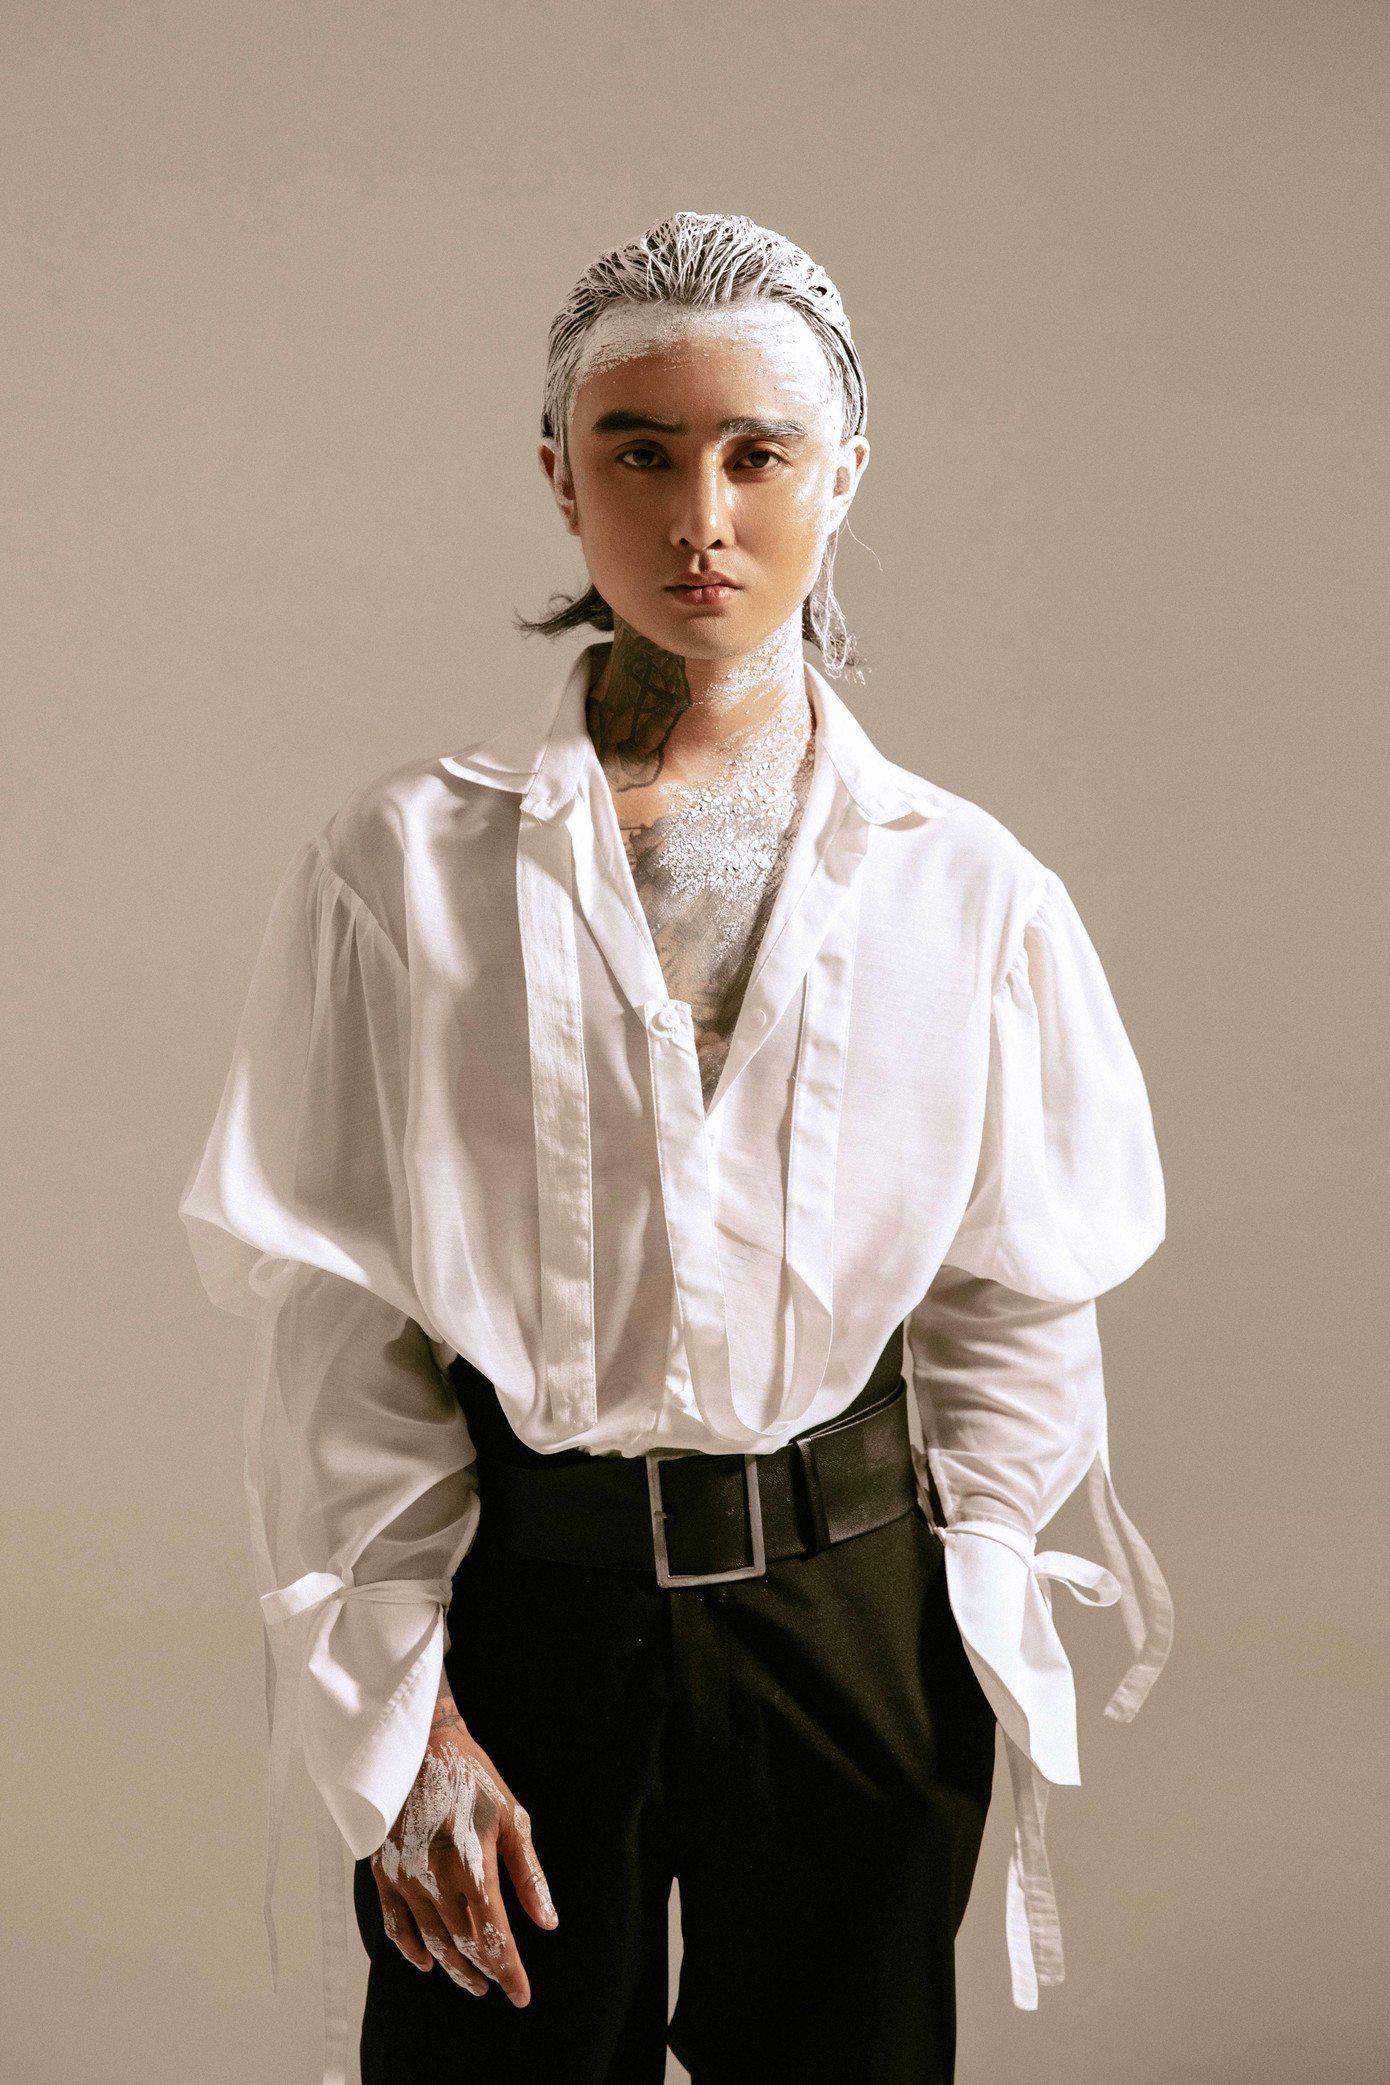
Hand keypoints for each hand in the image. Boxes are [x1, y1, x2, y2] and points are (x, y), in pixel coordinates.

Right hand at [370, 1687, 557, 2004]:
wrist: (418, 1746)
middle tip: (502, 1986)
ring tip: (474, 1982)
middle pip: (463, 1944)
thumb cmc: (472, 1778)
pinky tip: (427, 1962)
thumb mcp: (512, 1818)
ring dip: (454, 1968)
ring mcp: (406, 1879)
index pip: (494, 1937)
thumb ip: (529, 1874)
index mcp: (473, 1866)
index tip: (522, 1996)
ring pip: (432, 1941)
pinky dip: (411, 1950)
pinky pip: (395, 1925)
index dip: (510, 1972)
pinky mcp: (385, 1872)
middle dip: (486, 1971)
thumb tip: (547, 1922)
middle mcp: (436, 1880)